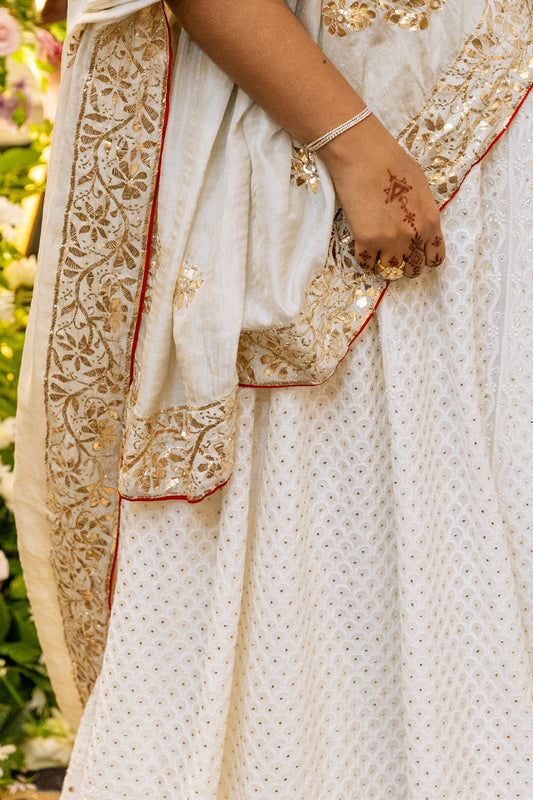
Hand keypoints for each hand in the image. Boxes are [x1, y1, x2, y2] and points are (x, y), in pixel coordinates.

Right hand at [320, 115, 445, 278]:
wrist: (363, 155)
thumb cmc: (392, 162)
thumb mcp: (421, 188)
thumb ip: (422, 213)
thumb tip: (417, 226)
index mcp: (430, 221)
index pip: (435, 257)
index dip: (426, 260)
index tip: (417, 257)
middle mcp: (413, 235)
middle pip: (413, 268)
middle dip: (406, 266)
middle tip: (397, 258)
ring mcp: (389, 240)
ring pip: (390, 270)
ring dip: (384, 264)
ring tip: (378, 254)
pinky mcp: (366, 240)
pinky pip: (366, 263)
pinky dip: (365, 259)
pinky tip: (363, 248)